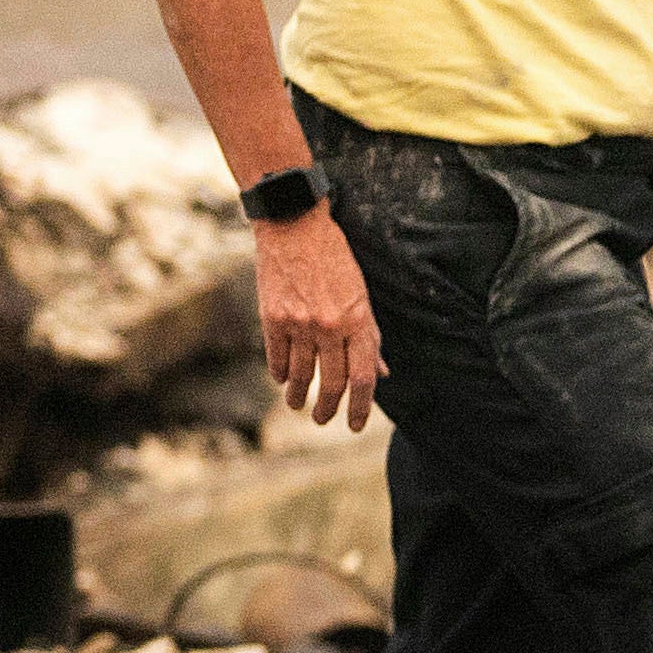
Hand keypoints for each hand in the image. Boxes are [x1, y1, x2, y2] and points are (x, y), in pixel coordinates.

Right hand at [254, 205, 381, 428]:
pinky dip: (280, 373)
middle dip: (328, 409)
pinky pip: (277, 357)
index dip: (360, 407)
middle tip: (322, 419)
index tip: (355, 425)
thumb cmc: (335, 259)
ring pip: (301, 375)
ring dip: (299, 396)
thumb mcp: (361, 294)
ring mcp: (299, 323)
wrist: (295, 227)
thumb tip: (380, 373)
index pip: (362, 377)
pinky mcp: (272, 318)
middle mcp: (330, 326)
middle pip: (332, 383)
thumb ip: (370, 336)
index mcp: (358, 320)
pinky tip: (282, 380)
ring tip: (298, 405)